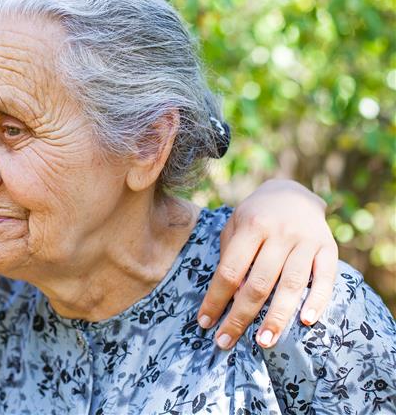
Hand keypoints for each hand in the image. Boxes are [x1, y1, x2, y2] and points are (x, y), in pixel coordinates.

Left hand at [197, 179, 337, 349]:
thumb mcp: (234, 227)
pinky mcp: (329, 248)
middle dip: (240, 316)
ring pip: (292, 284)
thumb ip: (230, 257)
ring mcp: (306, 241)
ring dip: (277, 317)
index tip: (204, 322)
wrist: (292, 192)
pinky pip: (325, 278)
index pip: (230, 270)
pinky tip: (306, 321)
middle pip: (259, 283)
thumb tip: (232, 296)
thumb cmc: (255, 216)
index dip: (216, 299)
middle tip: (226, 342)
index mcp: (251, 227)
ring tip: (263, 341)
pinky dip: (317, 300)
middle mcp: (279, 233)